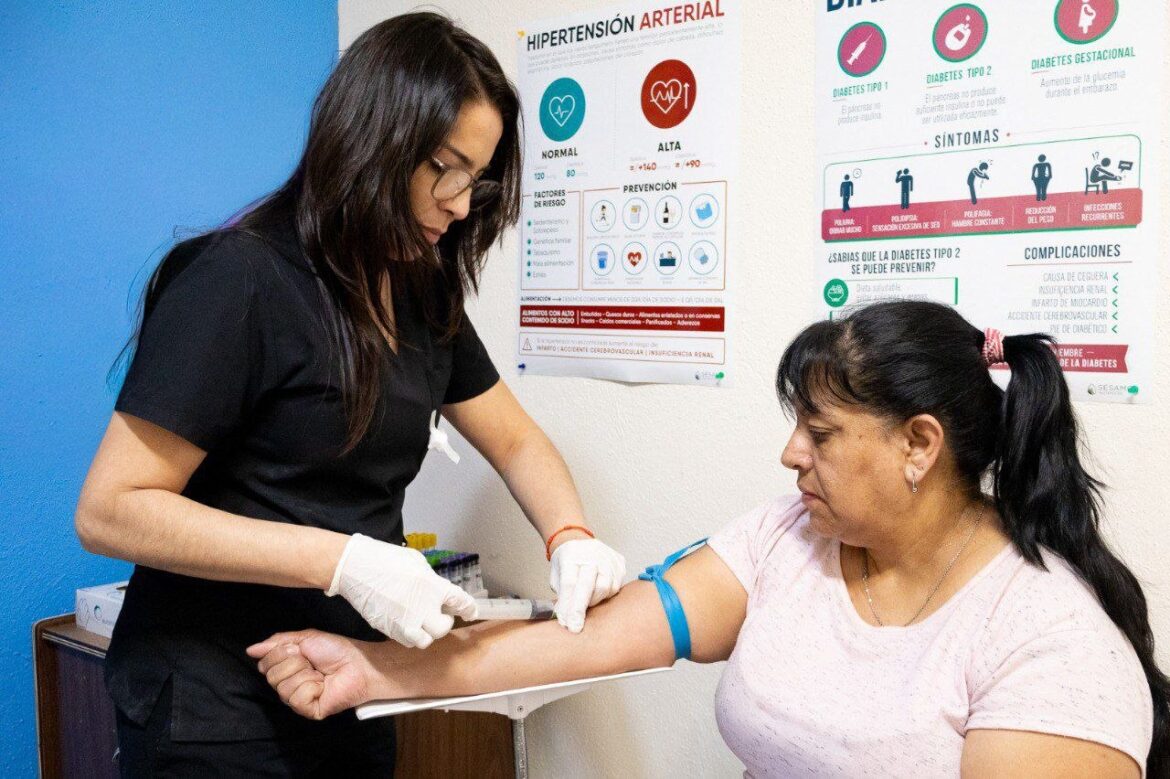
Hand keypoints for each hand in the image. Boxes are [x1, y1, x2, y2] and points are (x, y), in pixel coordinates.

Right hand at [246, 630, 374, 719]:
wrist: (358, 663)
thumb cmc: (335, 650)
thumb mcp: (304, 638)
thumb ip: (276, 643)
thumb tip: (250, 649)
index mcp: (286, 667)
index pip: (265, 664)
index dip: (280, 653)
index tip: (299, 649)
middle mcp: (288, 684)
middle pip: (271, 676)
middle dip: (294, 662)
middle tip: (312, 662)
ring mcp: (298, 699)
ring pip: (283, 688)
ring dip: (304, 674)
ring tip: (319, 674)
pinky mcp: (308, 710)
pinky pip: (296, 699)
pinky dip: (311, 687)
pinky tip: (322, 685)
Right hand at [327, 534, 477, 647]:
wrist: (355, 568)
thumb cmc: (385, 559)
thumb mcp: (416, 562)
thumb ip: (431, 580)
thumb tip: (437, 590)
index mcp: (432, 586)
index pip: (460, 602)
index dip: (468, 609)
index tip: (470, 612)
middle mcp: (422, 608)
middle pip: (444, 628)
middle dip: (444, 622)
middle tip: (440, 614)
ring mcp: (405, 621)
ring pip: (425, 640)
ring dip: (427, 632)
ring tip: (422, 621)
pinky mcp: (389, 630)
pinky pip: (407, 640)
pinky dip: (410, 634)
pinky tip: (406, 622)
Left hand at [549, 538, 625, 632]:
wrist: (578, 541)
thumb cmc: (567, 562)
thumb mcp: (557, 577)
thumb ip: (561, 597)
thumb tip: (565, 619)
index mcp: (571, 557)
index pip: (570, 584)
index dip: (569, 606)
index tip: (569, 625)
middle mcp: (591, 555)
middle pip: (588, 585)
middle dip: (581, 609)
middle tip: (576, 626)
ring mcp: (607, 557)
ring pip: (606, 587)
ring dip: (595, 600)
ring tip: (587, 601)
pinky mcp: (619, 562)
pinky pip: (617, 585)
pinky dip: (607, 593)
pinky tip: (598, 591)